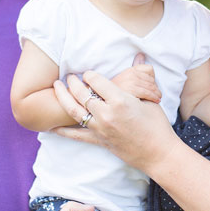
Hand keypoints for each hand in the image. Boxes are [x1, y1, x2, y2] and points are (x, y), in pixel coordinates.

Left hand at [53, 68, 178, 172]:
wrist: (158, 153)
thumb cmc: (157, 125)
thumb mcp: (150, 99)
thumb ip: (140, 79)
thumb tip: (140, 57)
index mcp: (120, 100)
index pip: (97, 81)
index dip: (90, 75)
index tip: (88, 72)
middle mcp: (107, 114)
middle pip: (81, 94)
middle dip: (73, 82)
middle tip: (70, 76)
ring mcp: (100, 129)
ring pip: (73, 111)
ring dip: (63, 97)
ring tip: (57, 88)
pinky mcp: (99, 141)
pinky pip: (76, 135)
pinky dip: (62, 130)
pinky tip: (51, 125)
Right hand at [110, 56, 161, 103]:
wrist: (105, 101)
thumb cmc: (117, 92)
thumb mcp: (125, 78)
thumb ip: (135, 67)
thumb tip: (141, 55)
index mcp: (130, 70)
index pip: (149, 69)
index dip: (153, 77)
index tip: (153, 85)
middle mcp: (129, 74)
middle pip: (150, 79)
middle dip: (155, 87)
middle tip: (158, 94)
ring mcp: (129, 81)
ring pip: (149, 86)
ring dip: (156, 93)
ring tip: (158, 98)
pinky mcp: (130, 90)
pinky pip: (146, 92)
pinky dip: (153, 97)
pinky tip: (155, 101)